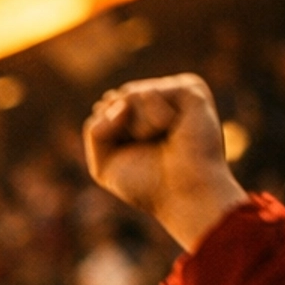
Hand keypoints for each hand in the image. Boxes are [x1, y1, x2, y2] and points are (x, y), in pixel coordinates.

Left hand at [84, 75, 245, 253]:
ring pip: (128, 95)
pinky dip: (152, 120)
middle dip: (122, 132)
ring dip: (138, 128)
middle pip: (113, 100)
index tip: (137, 156)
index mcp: (143, 112)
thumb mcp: (104, 162)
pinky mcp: (190, 88)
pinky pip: (147, 94)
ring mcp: (175, 91)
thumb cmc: (149, 185)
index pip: (105, 108)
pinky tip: (175, 131)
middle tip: (152, 151)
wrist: (184, 197)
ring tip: (165, 141)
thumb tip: (114, 98)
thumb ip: (94, 128)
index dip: (110, 137)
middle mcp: (159, 97)